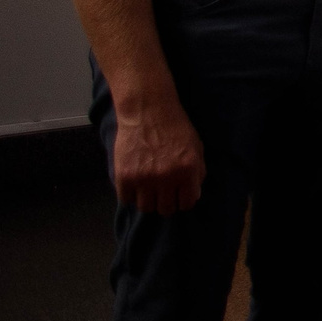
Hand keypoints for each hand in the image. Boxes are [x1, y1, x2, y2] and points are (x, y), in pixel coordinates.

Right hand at [110, 97, 205, 213]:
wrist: (148, 111)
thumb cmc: (175, 128)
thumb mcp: (196, 148)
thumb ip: (197, 173)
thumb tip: (193, 196)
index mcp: (188, 171)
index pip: (187, 204)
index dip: (183, 200)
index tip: (178, 195)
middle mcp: (167, 178)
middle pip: (165, 209)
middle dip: (166, 202)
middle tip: (163, 191)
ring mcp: (143, 179)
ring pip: (146, 207)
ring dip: (148, 199)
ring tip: (148, 186)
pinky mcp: (124, 177)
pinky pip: (127, 200)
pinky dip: (131, 194)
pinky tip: (135, 181)